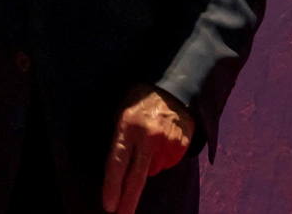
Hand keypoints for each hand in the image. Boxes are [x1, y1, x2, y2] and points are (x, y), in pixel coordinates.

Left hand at [101, 86, 193, 213]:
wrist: (175, 89)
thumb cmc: (141, 100)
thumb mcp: (122, 112)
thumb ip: (120, 138)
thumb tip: (119, 168)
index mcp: (128, 126)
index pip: (117, 163)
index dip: (113, 186)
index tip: (109, 205)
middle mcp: (148, 137)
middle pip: (136, 177)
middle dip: (128, 200)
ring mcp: (167, 143)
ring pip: (152, 171)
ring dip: (147, 165)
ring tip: (148, 143)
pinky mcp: (181, 146)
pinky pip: (166, 164)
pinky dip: (161, 159)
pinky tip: (161, 143)